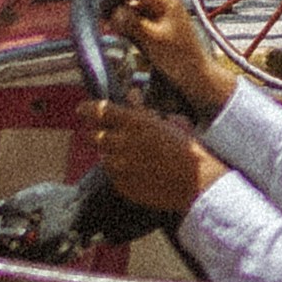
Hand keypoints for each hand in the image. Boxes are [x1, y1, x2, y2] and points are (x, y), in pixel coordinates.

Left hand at [91, 95, 219, 217]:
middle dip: (98, 133)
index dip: (88, 109)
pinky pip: (113, 175)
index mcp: (136, 123)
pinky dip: (119, 171)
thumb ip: (145, 109)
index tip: (82, 109)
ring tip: (127, 154)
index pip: (100, 112)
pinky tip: (136, 170)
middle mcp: (123, 144)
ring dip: (110, 153)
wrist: (198, 183)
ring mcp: (120, 167)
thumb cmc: (189, 149)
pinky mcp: (123, 186)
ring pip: (103, 157)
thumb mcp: (171, 122)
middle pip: (95, 136)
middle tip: (106, 132)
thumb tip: (131, 95)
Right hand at [106, 0, 236, 119]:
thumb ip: (132, 24)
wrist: (197, 77)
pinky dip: (125, 17)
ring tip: (101, 16)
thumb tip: (113, 11)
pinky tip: (116, 26)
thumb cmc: (178, 59)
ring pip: (135, 1)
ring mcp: (163, 12)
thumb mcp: (152, 41)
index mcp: (166, 1)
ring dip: (118, 6)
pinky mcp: (160, 24)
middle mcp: (165, 2)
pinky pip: (139, 14)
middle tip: (94, 5)